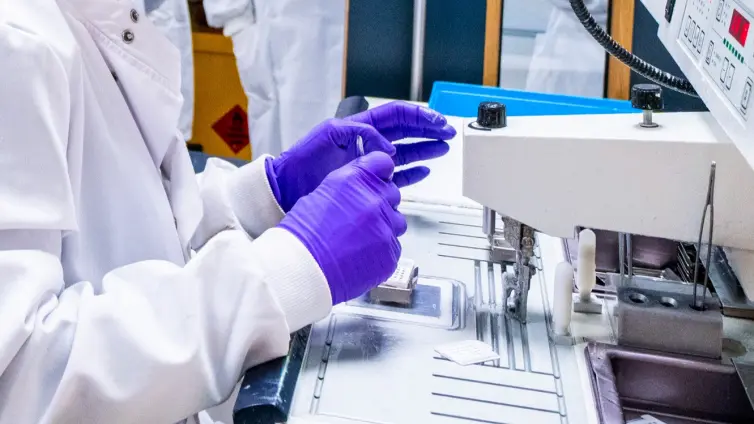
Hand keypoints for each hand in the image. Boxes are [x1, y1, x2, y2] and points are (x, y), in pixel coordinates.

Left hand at [269, 101, 455, 211]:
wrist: (287, 188)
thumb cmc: (302, 161)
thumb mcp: (329, 136)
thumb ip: (360, 134)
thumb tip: (387, 146)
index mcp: (360, 127)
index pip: (397, 116)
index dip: (419, 116)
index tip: (437, 121)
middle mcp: (368, 143)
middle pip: (406, 132)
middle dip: (428, 131)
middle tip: (447, 133)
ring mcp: (370, 163)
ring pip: (405, 153)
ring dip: (424, 149)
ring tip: (442, 148)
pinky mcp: (369, 181)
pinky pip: (396, 175)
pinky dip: (412, 173)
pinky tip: (423, 171)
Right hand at [278, 152, 404, 304]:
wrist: (302, 268)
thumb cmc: (303, 235)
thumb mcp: (321, 194)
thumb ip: (348, 185)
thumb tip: (361, 187)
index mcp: (354, 181)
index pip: (383, 162)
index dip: (380, 172)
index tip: (378, 179)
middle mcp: (374, 201)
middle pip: (392, 193)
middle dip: (381, 202)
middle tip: (361, 217)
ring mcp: (385, 228)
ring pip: (397, 221)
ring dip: (384, 226)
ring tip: (361, 239)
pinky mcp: (390, 253)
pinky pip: (393, 247)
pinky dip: (381, 250)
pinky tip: (361, 255)